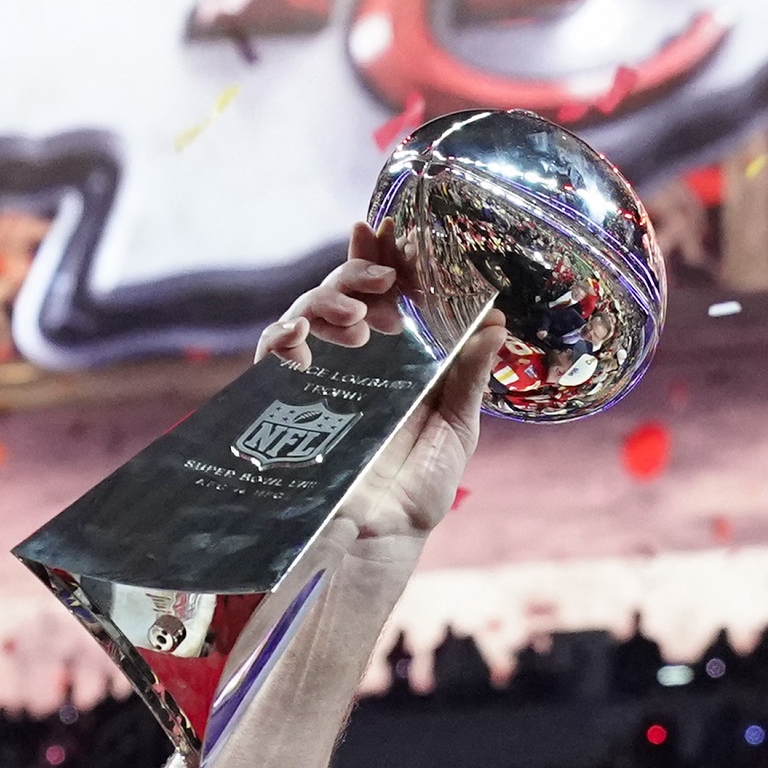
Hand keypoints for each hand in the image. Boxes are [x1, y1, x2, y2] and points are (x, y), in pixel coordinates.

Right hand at [256, 220, 506, 544]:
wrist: (381, 539)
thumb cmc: (419, 489)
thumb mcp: (456, 429)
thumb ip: (470, 376)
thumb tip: (495, 320)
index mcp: (398, 360)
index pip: (388, 295)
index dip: (387, 259)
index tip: (395, 229)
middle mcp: (355, 362)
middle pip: (344, 292)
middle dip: (356, 268)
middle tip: (380, 273)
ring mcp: (318, 377)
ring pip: (308, 312)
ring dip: (328, 300)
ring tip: (356, 318)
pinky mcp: (285, 401)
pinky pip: (272, 352)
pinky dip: (283, 335)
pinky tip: (302, 337)